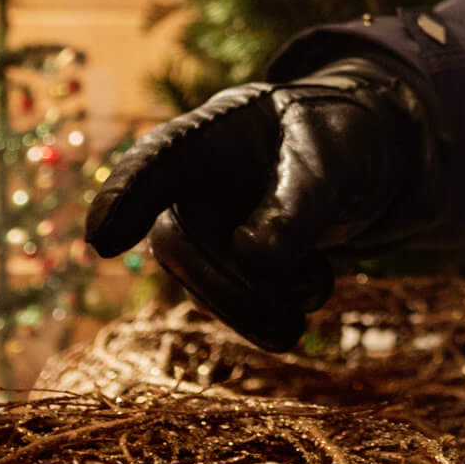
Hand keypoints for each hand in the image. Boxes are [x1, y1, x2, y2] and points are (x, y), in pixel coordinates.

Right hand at [84, 60, 428, 350]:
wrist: (362, 156)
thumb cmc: (336, 139)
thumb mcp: (331, 158)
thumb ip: (298, 202)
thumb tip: (256, 260)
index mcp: (211, 135)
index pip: (158, 158)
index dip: (126, 196)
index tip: (102, 241)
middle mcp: (196, 183)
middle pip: (177, 241)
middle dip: (220, 285)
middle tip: (279, 320)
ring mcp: (208, 226)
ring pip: (201, 281)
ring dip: (246, 310)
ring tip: (294, 328)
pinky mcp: (229, 264)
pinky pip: (234, 298)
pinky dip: (273, 307)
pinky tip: (315, 286)